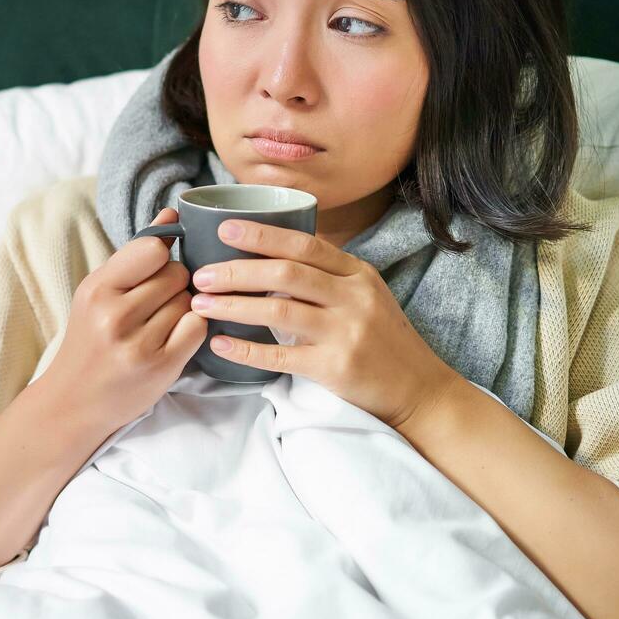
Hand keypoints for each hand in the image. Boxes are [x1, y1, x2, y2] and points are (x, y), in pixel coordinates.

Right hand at [38, 207, 208, 444]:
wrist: (73, 402)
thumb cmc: (89, 340)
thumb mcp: (98, 293)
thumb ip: (134, 254)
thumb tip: (172, 213)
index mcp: (97, 290)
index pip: (152, 249)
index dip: (162, 254)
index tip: (156, 265)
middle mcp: (115, 316)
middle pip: (176, 274)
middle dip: (174, 282)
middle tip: (156, 301)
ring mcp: (140, 345)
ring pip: (189, 300)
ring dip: (183, 307)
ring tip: (160, 322)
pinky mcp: (162, 368)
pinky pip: (198, 328)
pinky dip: (192, 328)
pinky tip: (174, 336)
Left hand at [188, 218, 461, 430]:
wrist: (419, 390)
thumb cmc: (383, 340)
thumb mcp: (366, 295)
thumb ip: (327, 276)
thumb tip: (272, 255)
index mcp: (357, 274)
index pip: (304, 244)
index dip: (262, 235)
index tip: (226, 229)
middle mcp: (353, 298)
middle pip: (285, 273)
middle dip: (236, 271)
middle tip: (201, 274)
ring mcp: (345, 332)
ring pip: (278, 310)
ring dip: (233, 306)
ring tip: (199, 304)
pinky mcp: (335, 367)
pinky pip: (280, 355)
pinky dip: (245, 350)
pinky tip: (220, 344)